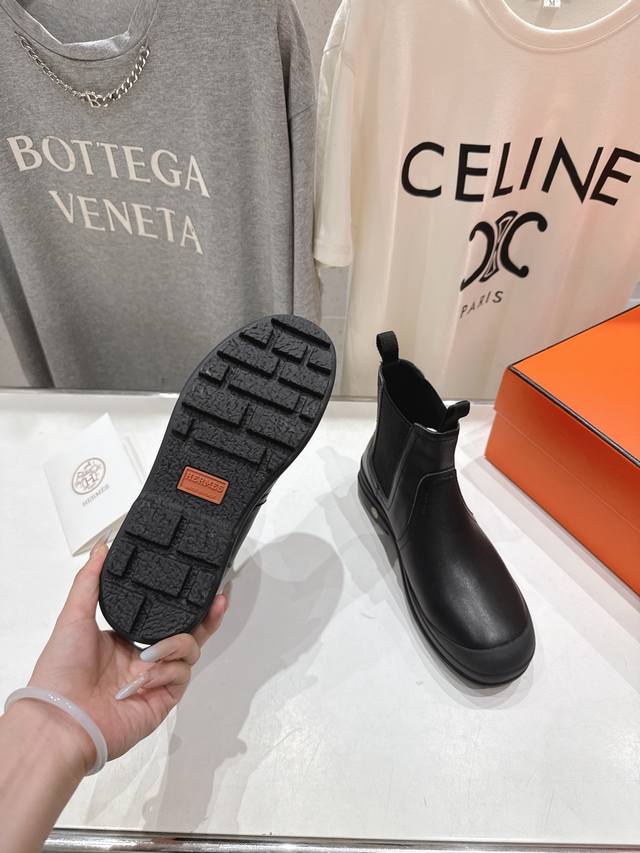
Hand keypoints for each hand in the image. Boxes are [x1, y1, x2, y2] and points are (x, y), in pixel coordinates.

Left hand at [27, 541, 227, 770]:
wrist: (62, 720)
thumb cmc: (60, 674)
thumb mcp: (73, 616)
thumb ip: (90, 580)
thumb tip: (102, 547)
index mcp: (124, 638)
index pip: (164, 615)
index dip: (184, 601)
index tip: (200, 582)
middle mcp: (143, 658)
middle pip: (188, 631)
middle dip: (207, 616)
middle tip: (219, 599)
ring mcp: (155, 678)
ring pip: (189, 650)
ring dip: (176, 644)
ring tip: (152, 651)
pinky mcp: (163, 698)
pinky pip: (181, 675)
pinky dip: (167, 670)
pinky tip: (146, 675)